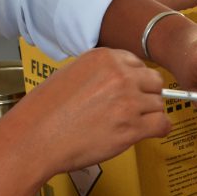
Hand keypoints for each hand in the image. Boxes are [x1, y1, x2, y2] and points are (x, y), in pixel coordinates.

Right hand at [13, 48, 170, 173]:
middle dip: (147, 95)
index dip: (136, 79)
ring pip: (158, 104)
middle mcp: (119, 75)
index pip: (137, 64)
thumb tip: (119, 80)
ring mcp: (128, 101)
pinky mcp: (131, 127)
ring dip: (149, 114)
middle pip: (154, 81)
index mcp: (104, 58)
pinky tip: (152, 132)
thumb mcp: (71, 73)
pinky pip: (161, 124)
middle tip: (135, 108)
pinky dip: (160, 129)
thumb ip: (99, 73)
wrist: (35, 138)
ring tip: (133, 124)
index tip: (132, 90)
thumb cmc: (44, 111)